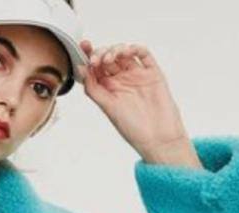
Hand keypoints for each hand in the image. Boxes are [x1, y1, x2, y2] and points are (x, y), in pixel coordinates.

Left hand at [74, 41, 202, 167]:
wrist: (157, 138)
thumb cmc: (133, 129)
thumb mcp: (107, 108)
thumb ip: (93, 88)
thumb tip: (80, 69)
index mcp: (109, 89)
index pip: (96, 68)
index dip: (89, 56)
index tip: (84, 49)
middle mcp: (122, 80)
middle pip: (109, 57)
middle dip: (101, 53)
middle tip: (96, 59)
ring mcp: (137, 75)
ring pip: (124, 53)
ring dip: (115, 50)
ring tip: (110, 58)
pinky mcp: (152, 73)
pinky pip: (144, 55)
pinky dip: (136, 48)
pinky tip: (128, 51)